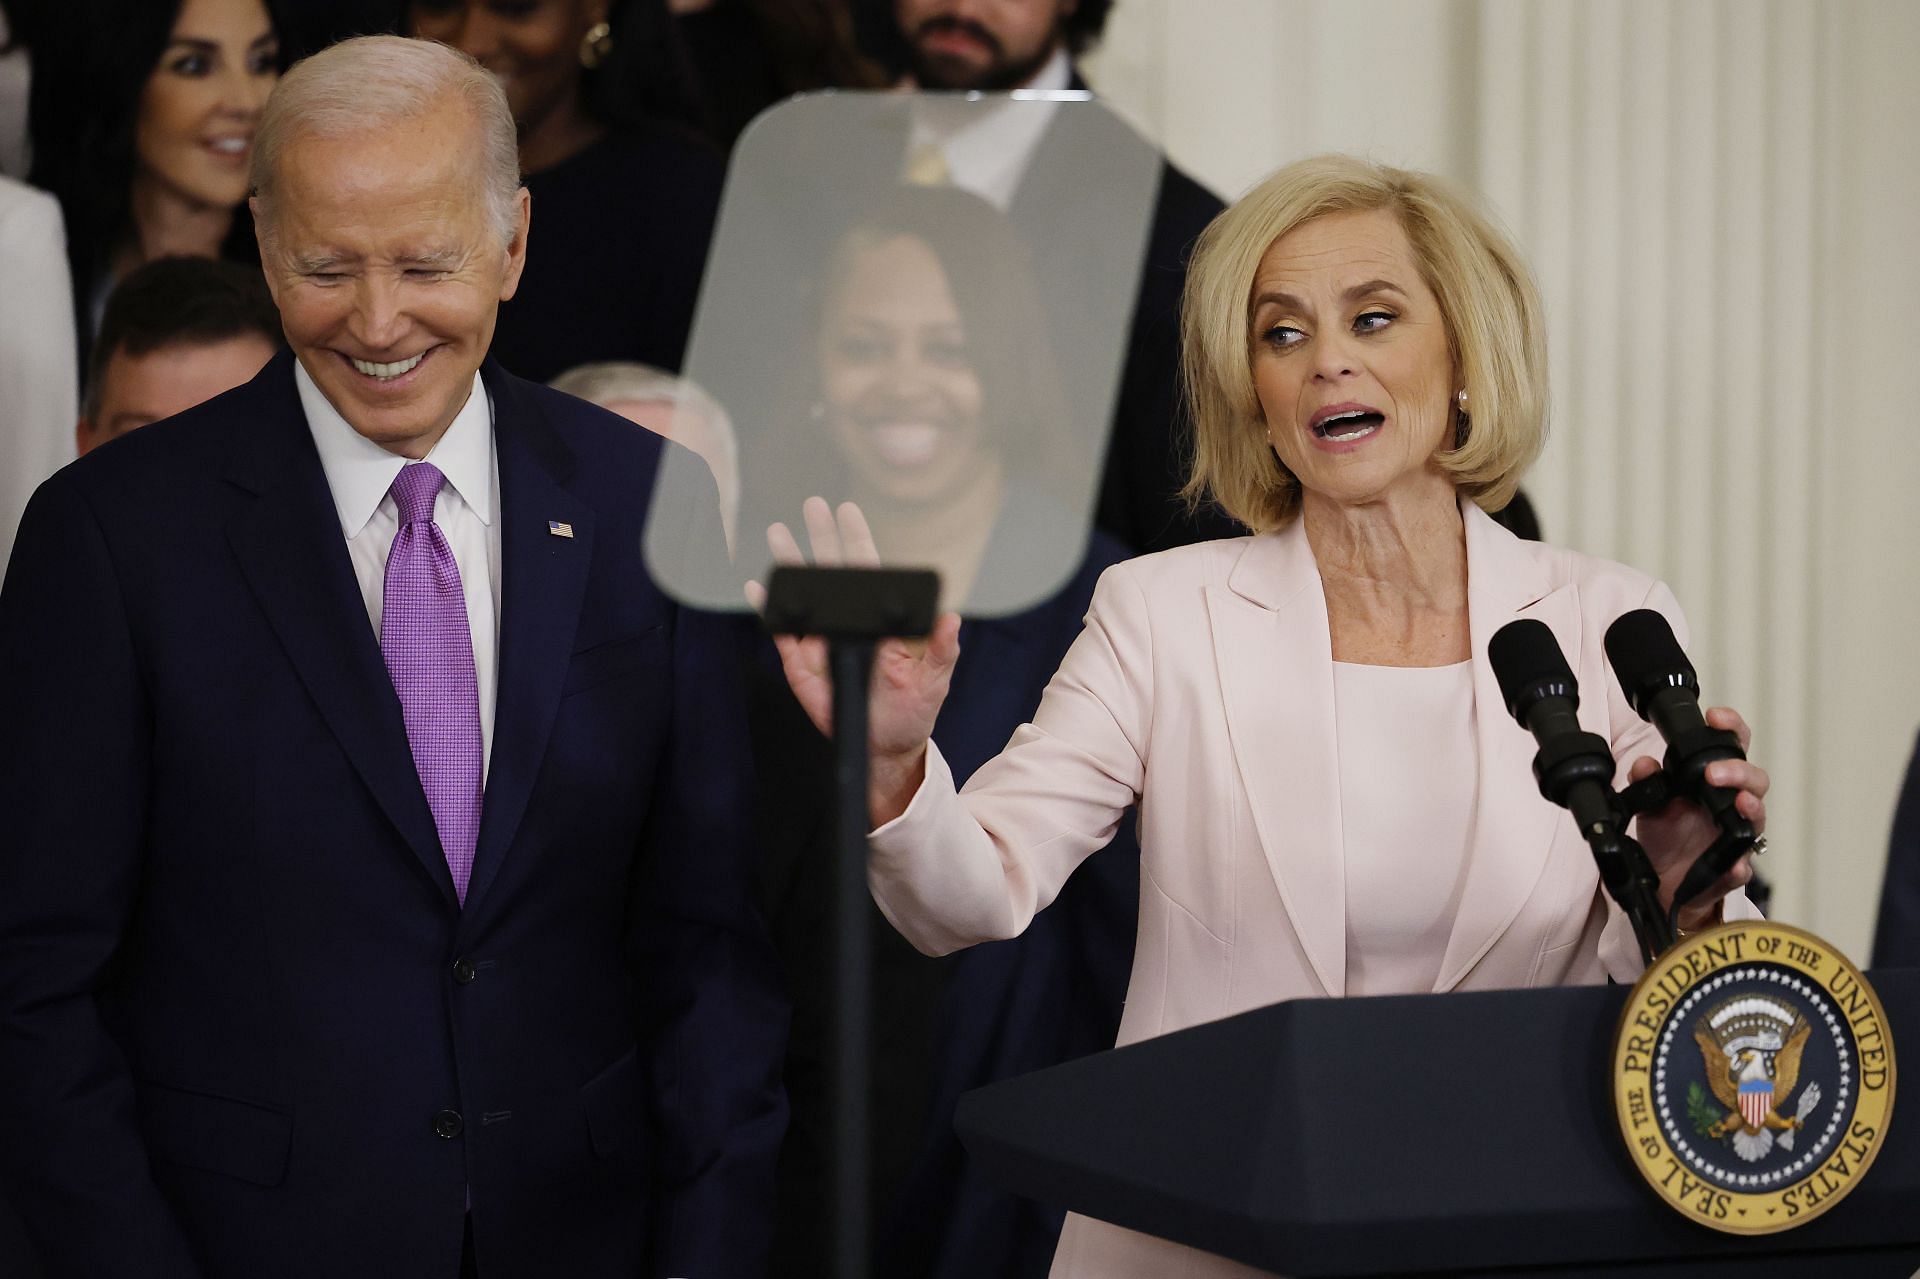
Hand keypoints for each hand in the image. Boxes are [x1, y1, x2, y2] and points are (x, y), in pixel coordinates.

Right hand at [746, 497, 961, 825]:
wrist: (885, 746)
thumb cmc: (913, 709)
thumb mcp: (934, 680)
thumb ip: (941, 649)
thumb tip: (952, 618)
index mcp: (881, 620)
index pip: (868, 572)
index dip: (858, 540)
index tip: (848, 512)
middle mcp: (850, 623)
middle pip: (833, 573)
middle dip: (822, 538)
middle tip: (812, 506)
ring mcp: (823, 641)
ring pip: (805, 595)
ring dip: (792, 564)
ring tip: (779, 535)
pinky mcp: (802, 664)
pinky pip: (784, 632)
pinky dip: (771, 609)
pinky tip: (759, 588)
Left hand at [1629, 706, 1768, 931]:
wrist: (1662, 878)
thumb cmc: (1667, 833)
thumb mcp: (1649, 802)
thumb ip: (1646, 781)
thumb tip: (1644, 764)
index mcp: (1714, 781)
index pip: (1732, 746)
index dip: (1731, 728)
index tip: (1715, 717)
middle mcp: (1731, 804)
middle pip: (1754, 779)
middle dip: (1739, 770)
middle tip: (1714, 771)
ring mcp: (1736, 835)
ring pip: (1757, 817)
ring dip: (1751, 807)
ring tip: (1739, 801)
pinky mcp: (1733, 868)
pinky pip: (1742, 867)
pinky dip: (1739, 864)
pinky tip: (1733, 863)